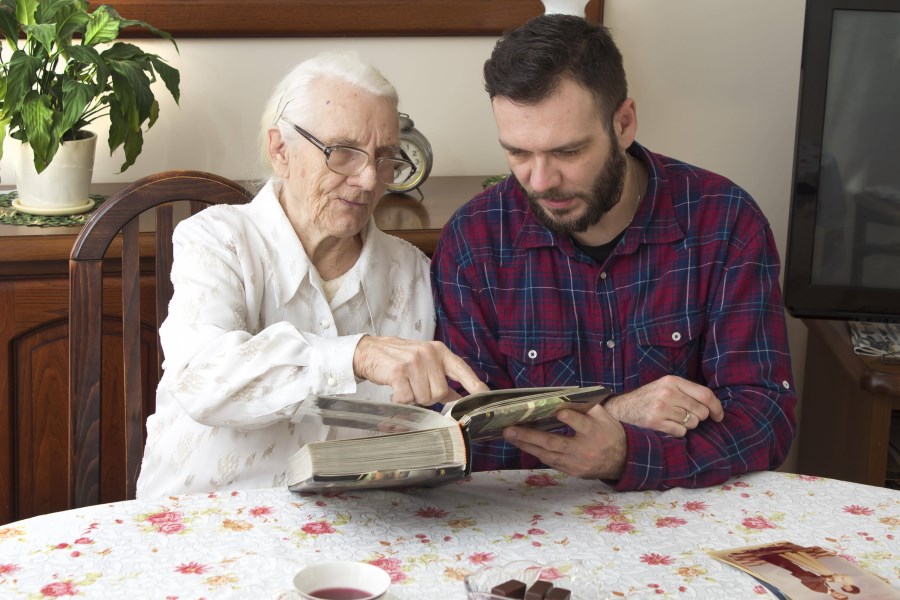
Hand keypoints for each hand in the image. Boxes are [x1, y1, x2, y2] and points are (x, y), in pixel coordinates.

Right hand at [352, 335, 487, 404]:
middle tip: (416, 387)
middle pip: (441, 392)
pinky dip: (400, 399)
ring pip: (424, 397)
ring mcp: (414, 362)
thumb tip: (459, 399)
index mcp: (439, 351)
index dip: (475, 385)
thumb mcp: (425, 363)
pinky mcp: (398, 371)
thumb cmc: (400, 359)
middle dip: (428, 397)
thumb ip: (442, 379)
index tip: (485, 396)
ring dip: (413, 398)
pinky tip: (395, 388)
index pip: (462, 370)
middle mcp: (429, 354)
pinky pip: (407, 398)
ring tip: (405, 385)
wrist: (370, 351)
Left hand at [502, 405, 626, 478]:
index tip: (559, 412)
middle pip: (555, 443)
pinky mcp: (571, 471)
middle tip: (510, 429)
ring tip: (509, 435)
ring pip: (547, 455)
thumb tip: (563, 397)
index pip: (583, 425)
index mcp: (596, 432)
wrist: (621, 461)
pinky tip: (521, 444)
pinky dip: (535, 452)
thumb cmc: (609, 433)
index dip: (571, 419)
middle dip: (531, 436)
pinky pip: (550, 462)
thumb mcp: (604, 417)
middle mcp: (584, 450)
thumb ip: (587, 407)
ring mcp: (576, 463)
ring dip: (526, 445)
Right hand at [604, 375, 723, 436]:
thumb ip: (685, 391)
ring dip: (687, 425)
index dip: (716, 407)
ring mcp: (661, 408)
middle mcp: (667, 393)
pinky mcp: (656, 422)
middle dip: (698, 418)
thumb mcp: (664, 386)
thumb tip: (712, 404)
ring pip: (692, 423)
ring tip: (673, 420)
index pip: (705, 394)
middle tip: (687, 417)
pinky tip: (666, 426)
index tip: (719, 416)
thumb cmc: (647, 399)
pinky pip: (681, 432)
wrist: (621, 409)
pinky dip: (677, 432)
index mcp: (672, 381)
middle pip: (701, 411)